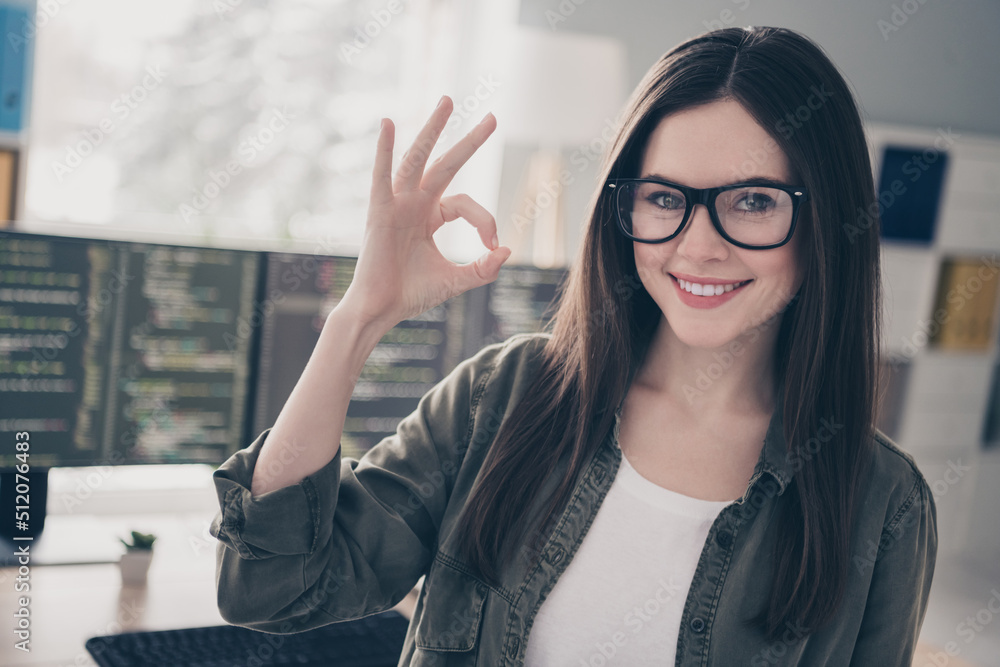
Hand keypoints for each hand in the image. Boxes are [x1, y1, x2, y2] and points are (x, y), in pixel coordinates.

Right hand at [340, 96, 510, 328]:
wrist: (381, 311)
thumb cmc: (411, 295)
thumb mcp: (455, 281)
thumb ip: (483, 269)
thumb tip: (507, 251)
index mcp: (430, 216)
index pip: (466, 204)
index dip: (485, 220)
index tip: (493, 244)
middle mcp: (414, 204)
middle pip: (446, 164)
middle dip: (469, 141)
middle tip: (493, 117)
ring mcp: (397, 204)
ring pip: (418, 159)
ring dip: (433, 129)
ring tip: (448, 100)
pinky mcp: (379, 211)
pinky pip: (382, 175)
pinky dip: (385, 150)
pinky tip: (388, 124)